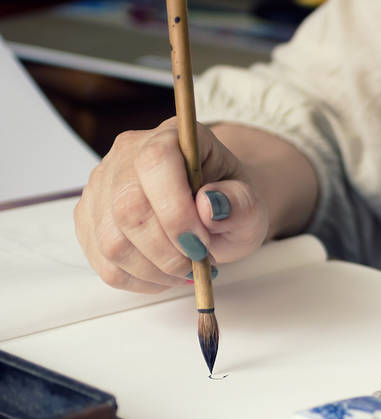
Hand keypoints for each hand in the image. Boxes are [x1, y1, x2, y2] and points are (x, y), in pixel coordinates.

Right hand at [74, 118, 267, 292]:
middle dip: (168, 251)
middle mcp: (126, 155)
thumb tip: (210, 205)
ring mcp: (101, 187)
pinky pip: (105, 263)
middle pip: (128, 208)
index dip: (176, 212)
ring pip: (112, 242)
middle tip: (199, 264)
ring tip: (187, 271)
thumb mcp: (251, 204)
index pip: (155, 163)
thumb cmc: (230, 203)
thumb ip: (239, 203)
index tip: (202, 245)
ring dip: (156, 271)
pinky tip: (166, 275)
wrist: (215, 210)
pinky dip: (140, 280)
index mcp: (171, 137)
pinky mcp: (89, 220)